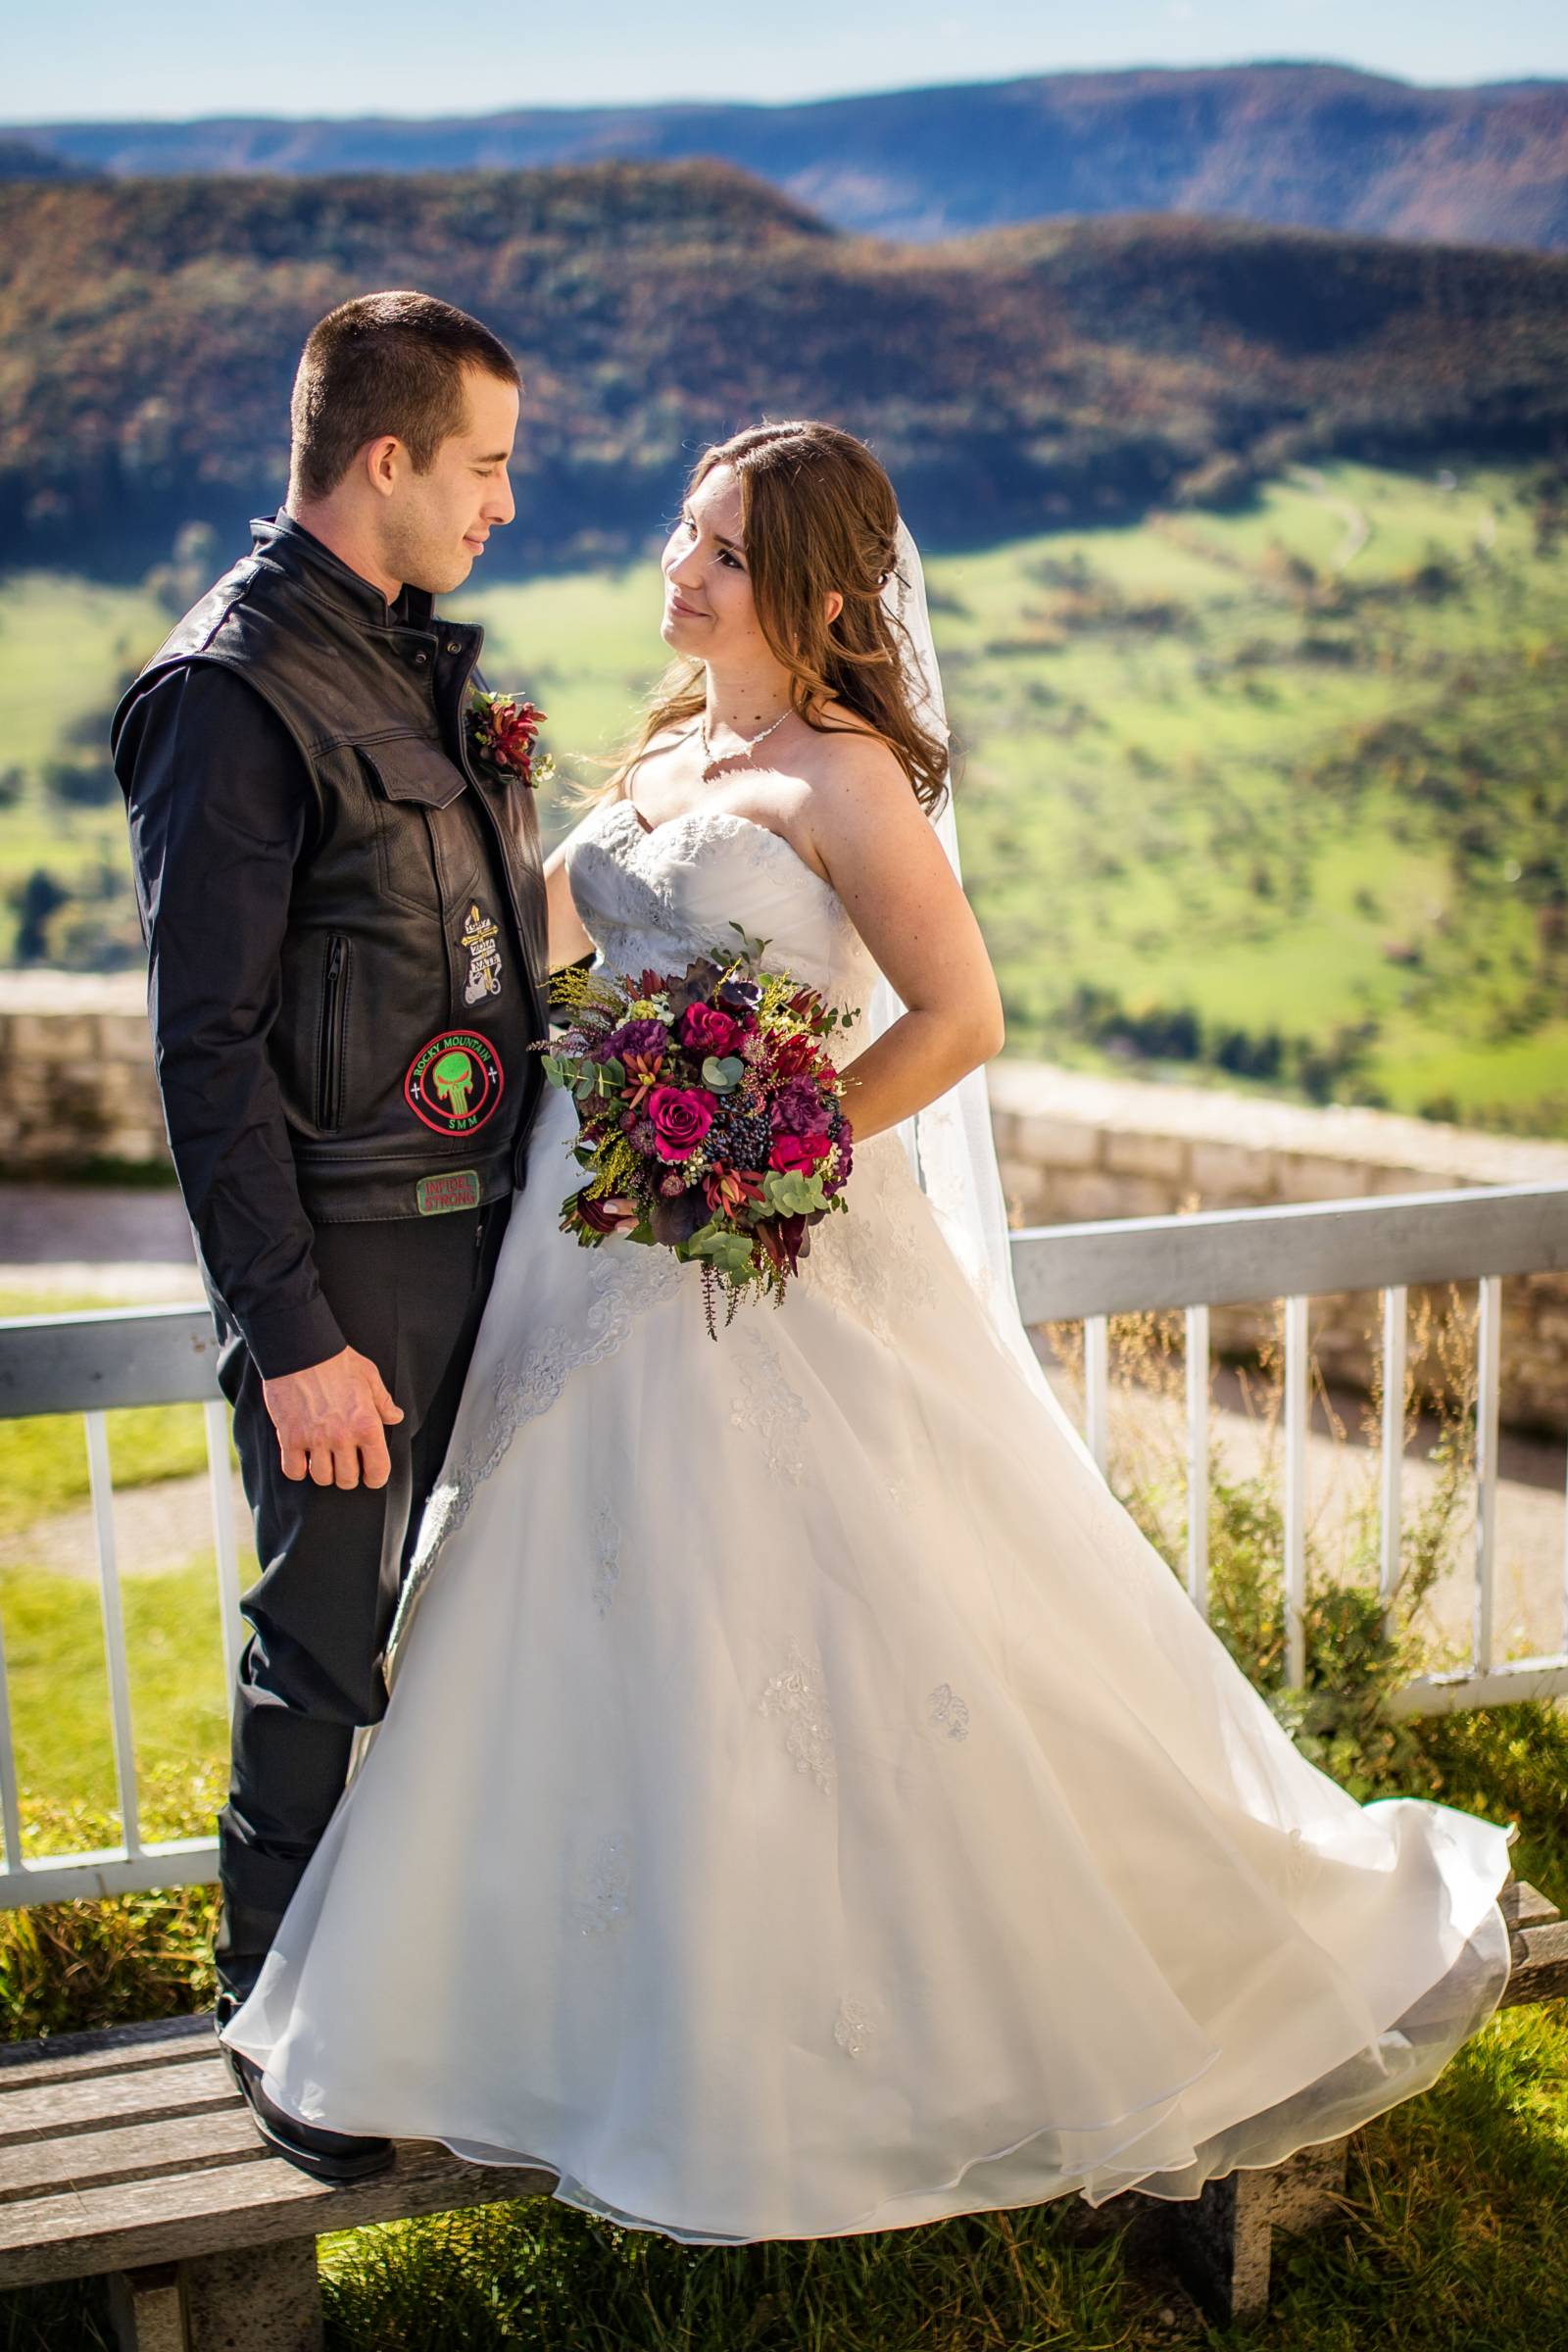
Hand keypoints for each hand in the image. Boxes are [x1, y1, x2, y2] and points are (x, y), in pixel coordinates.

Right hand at [261, 1347, 404, 1489]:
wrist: (300, 1349)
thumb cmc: (337, 1361)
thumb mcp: (369, 1377)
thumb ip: (383, 1402)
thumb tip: (395, 1417)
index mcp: (367, 1425)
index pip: (378, 1471)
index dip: (375, 1478)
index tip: (370, 1475)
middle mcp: (342, 1437)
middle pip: (346, 1480)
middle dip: (347, 1476)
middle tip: (343, 1464)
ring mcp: (314, 1439)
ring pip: (321, 1478)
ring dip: (323, 1472)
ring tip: (323, 1459)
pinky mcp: (289, 1438)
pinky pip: (293, 1471)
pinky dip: (297, 1470)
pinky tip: (302, 1458)